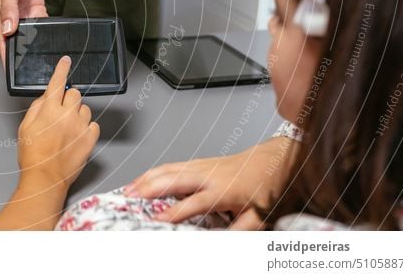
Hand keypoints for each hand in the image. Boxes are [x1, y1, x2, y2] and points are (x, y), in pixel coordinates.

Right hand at [0, 0, 47, 63]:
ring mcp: (24, 16)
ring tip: (44, 57)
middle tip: (33, 68)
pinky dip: (46, 30)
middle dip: (23, 55)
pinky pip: (41, 24)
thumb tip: (8, 29)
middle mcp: (12, 19)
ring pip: (30, 35)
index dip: (7, 58)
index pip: (3, 43)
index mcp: (1, 18)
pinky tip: (52, 37)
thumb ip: (9, 11)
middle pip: (17, 42)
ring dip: (36, 44)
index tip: (11, 72)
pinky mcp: (35, 10)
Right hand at [17, 56, 100, 190]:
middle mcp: (68, 115)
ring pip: (85, 109)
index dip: (62, 69)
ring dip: (78, 113)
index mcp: (50, 109)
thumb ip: (36, 108)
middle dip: (68, 98)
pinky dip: (86, 127)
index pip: (58, 82)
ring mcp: (81, 126)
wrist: (45, 178)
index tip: (66, 61)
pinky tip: (77, 136)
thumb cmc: (32, 155)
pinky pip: (93, 125)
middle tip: (60, 112)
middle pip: (75, 94)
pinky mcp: (90, 139)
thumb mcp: (25, 127)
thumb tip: (46, 97)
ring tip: (68, 127)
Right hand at [124, 136, 298, 229]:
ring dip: (147, 178)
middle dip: (150, 188)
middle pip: (174, 178)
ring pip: (169, 169)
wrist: (274, 159)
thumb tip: (224, 242)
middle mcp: (209, 175)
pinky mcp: (199, 162)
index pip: (195, 202)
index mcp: (224, 189)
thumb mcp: (261, 214)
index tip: (157, 221)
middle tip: (129, 198)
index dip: (175, 212)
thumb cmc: (266, 187)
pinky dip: (154, 171)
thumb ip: (242, 229)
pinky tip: (144, 178)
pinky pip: (172, 165)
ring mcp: (203, 165)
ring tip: (128, 189)